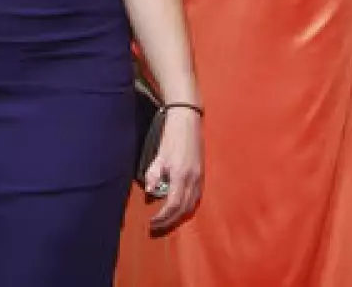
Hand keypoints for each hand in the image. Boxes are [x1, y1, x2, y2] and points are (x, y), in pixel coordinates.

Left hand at [142, 105, 202, 235]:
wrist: (187, 124)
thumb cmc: (171, 138)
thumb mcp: (159, 157)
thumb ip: (154, 176)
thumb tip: (150, 194)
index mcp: (181, 175)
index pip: (173, 204)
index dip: (162, 216)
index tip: (151, 222)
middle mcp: (193, 180)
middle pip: (183, 210)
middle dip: (169, 221)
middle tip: (155, 227)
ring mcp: (199, 179)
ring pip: (191, 207)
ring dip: (178, 218)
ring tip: (164, 222)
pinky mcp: (201, 177)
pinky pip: (195, 200)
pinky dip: (186, 209)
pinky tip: (176, 211)